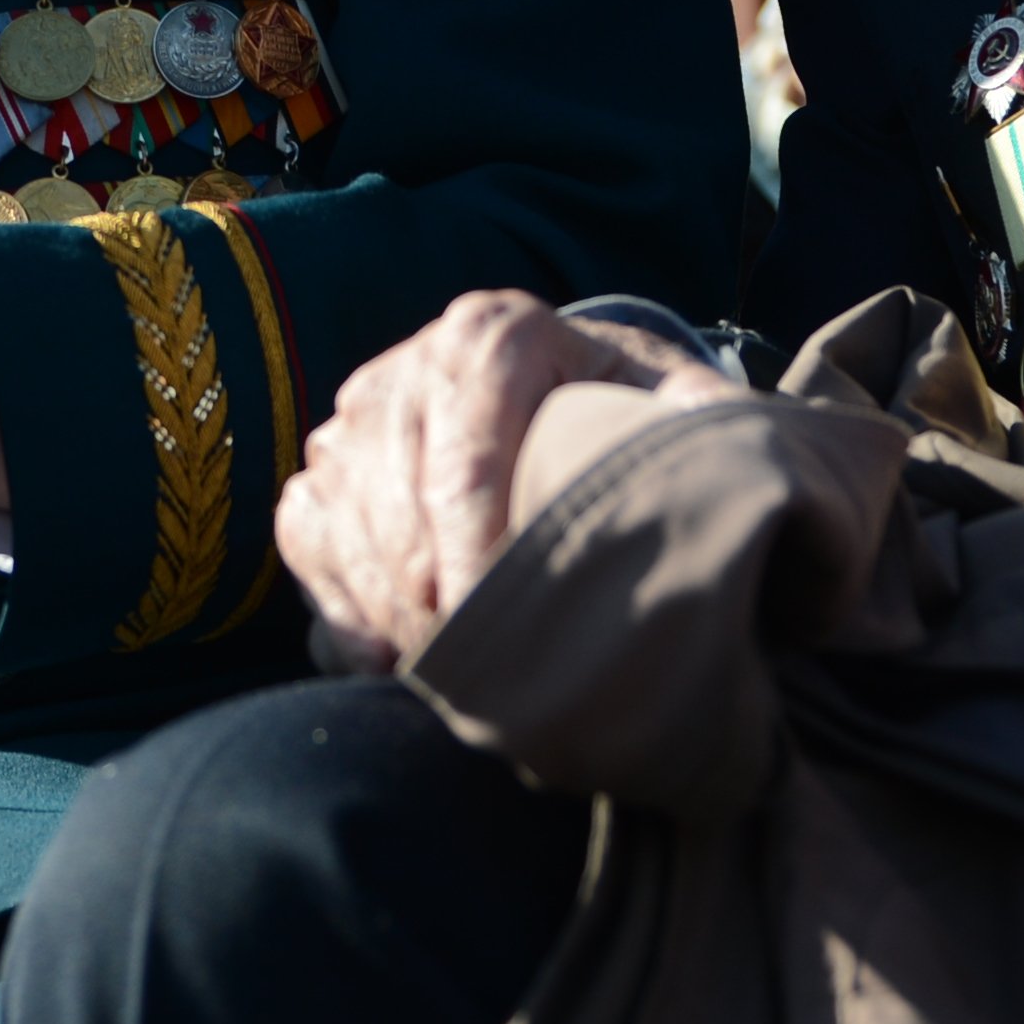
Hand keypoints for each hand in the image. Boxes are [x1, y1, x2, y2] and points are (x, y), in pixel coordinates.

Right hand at [275, 293, 727, 672]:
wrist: (557, 386)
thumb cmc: (623, 411)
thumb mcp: (676, 401)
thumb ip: (702, 425)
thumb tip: (715, 459)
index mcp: (494, 335)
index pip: (467, 461)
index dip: (479, 558)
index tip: (499, 633)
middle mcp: (408, 366)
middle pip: (402, 511)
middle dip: (438, 607)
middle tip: (487, 688)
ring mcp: (354, 417)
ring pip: (350, 534)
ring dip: (394, 618)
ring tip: (455, 680)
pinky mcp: (321, 467)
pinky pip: (308, 546)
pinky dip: (346, 612)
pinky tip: (394, 657)